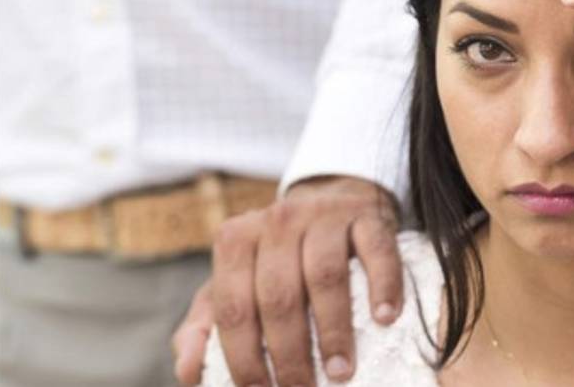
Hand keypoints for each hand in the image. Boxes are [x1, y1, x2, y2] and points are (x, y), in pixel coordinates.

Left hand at [172, 175, 402, 385]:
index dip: (244, 357)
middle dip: (290, 353)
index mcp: (237, 239)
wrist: (332, 203)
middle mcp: (278, 220)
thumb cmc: (279, 259)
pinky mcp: (368, 216)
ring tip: (341, 371)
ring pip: (325, 275)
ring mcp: (325, 214)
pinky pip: (377, 252)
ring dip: (333, 330)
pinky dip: (383, 287)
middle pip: (279, 296)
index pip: (234, 307)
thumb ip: (206, 325)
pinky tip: (385, 318)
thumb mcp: (237, 282)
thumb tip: (188, 372)